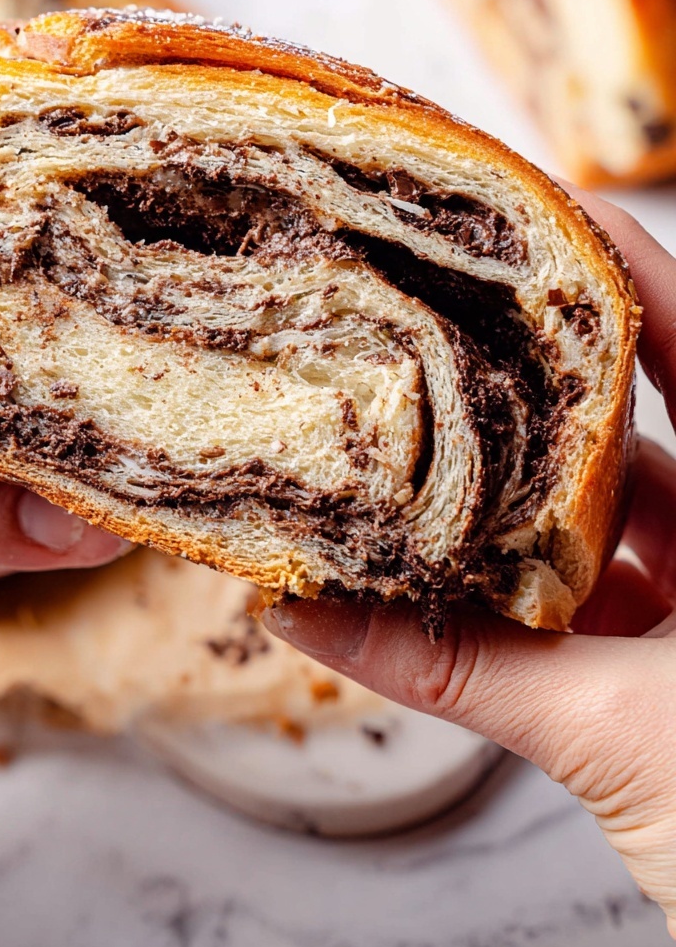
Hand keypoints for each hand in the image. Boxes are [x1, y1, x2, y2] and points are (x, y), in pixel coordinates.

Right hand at [264, 185, 675, 937]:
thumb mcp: (615, 742)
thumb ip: (460, 671)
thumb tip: (307, 616)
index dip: (624, 267)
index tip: (535, 204)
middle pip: (634, 425)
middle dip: (536, 375)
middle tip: (440, 314)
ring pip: (599, 525)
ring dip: (505, 506)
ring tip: (409, 454)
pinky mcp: (671, 671)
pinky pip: (583, 612)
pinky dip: (508, 607)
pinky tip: (427, 592)